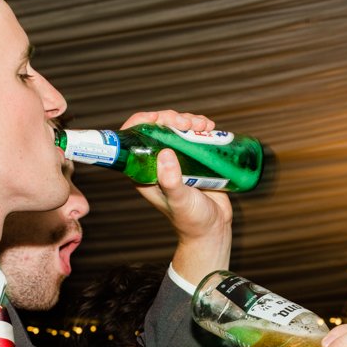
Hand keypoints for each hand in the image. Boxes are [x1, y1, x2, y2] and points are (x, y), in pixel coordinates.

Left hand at [120, 110, 232, 284]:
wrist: (214, 229)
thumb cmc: (192, 221)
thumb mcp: (180, 201)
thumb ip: (171, 181)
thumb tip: (165, 153)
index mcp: (144, 173)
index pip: (133, 140)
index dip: (141, 123)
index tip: (157, 118)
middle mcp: (157, 163)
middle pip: (156, 128)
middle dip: (171, 118)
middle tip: (186, 123)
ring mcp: (176, 159)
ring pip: (175, 128)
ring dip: (188, 120)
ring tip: (204, 125)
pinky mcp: (194, 158)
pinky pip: (193, 135)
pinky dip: (200, 127)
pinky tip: (210, 127)